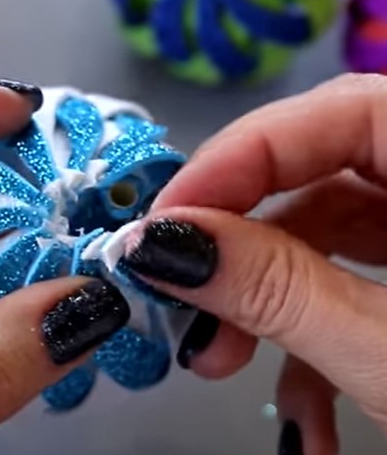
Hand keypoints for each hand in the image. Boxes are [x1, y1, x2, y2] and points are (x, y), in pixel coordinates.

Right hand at [123, 74, 386, 454]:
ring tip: (223, 362)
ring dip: (264, 302)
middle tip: (181, 298)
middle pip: (320, 173)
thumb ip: (282, 292)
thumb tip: (162, 244)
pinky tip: (304, 404)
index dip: (240, 158)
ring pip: (326, 233)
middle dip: (239, 245)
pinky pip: (351, 279)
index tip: (164, 223)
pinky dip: (311, 334)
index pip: (340, 109)